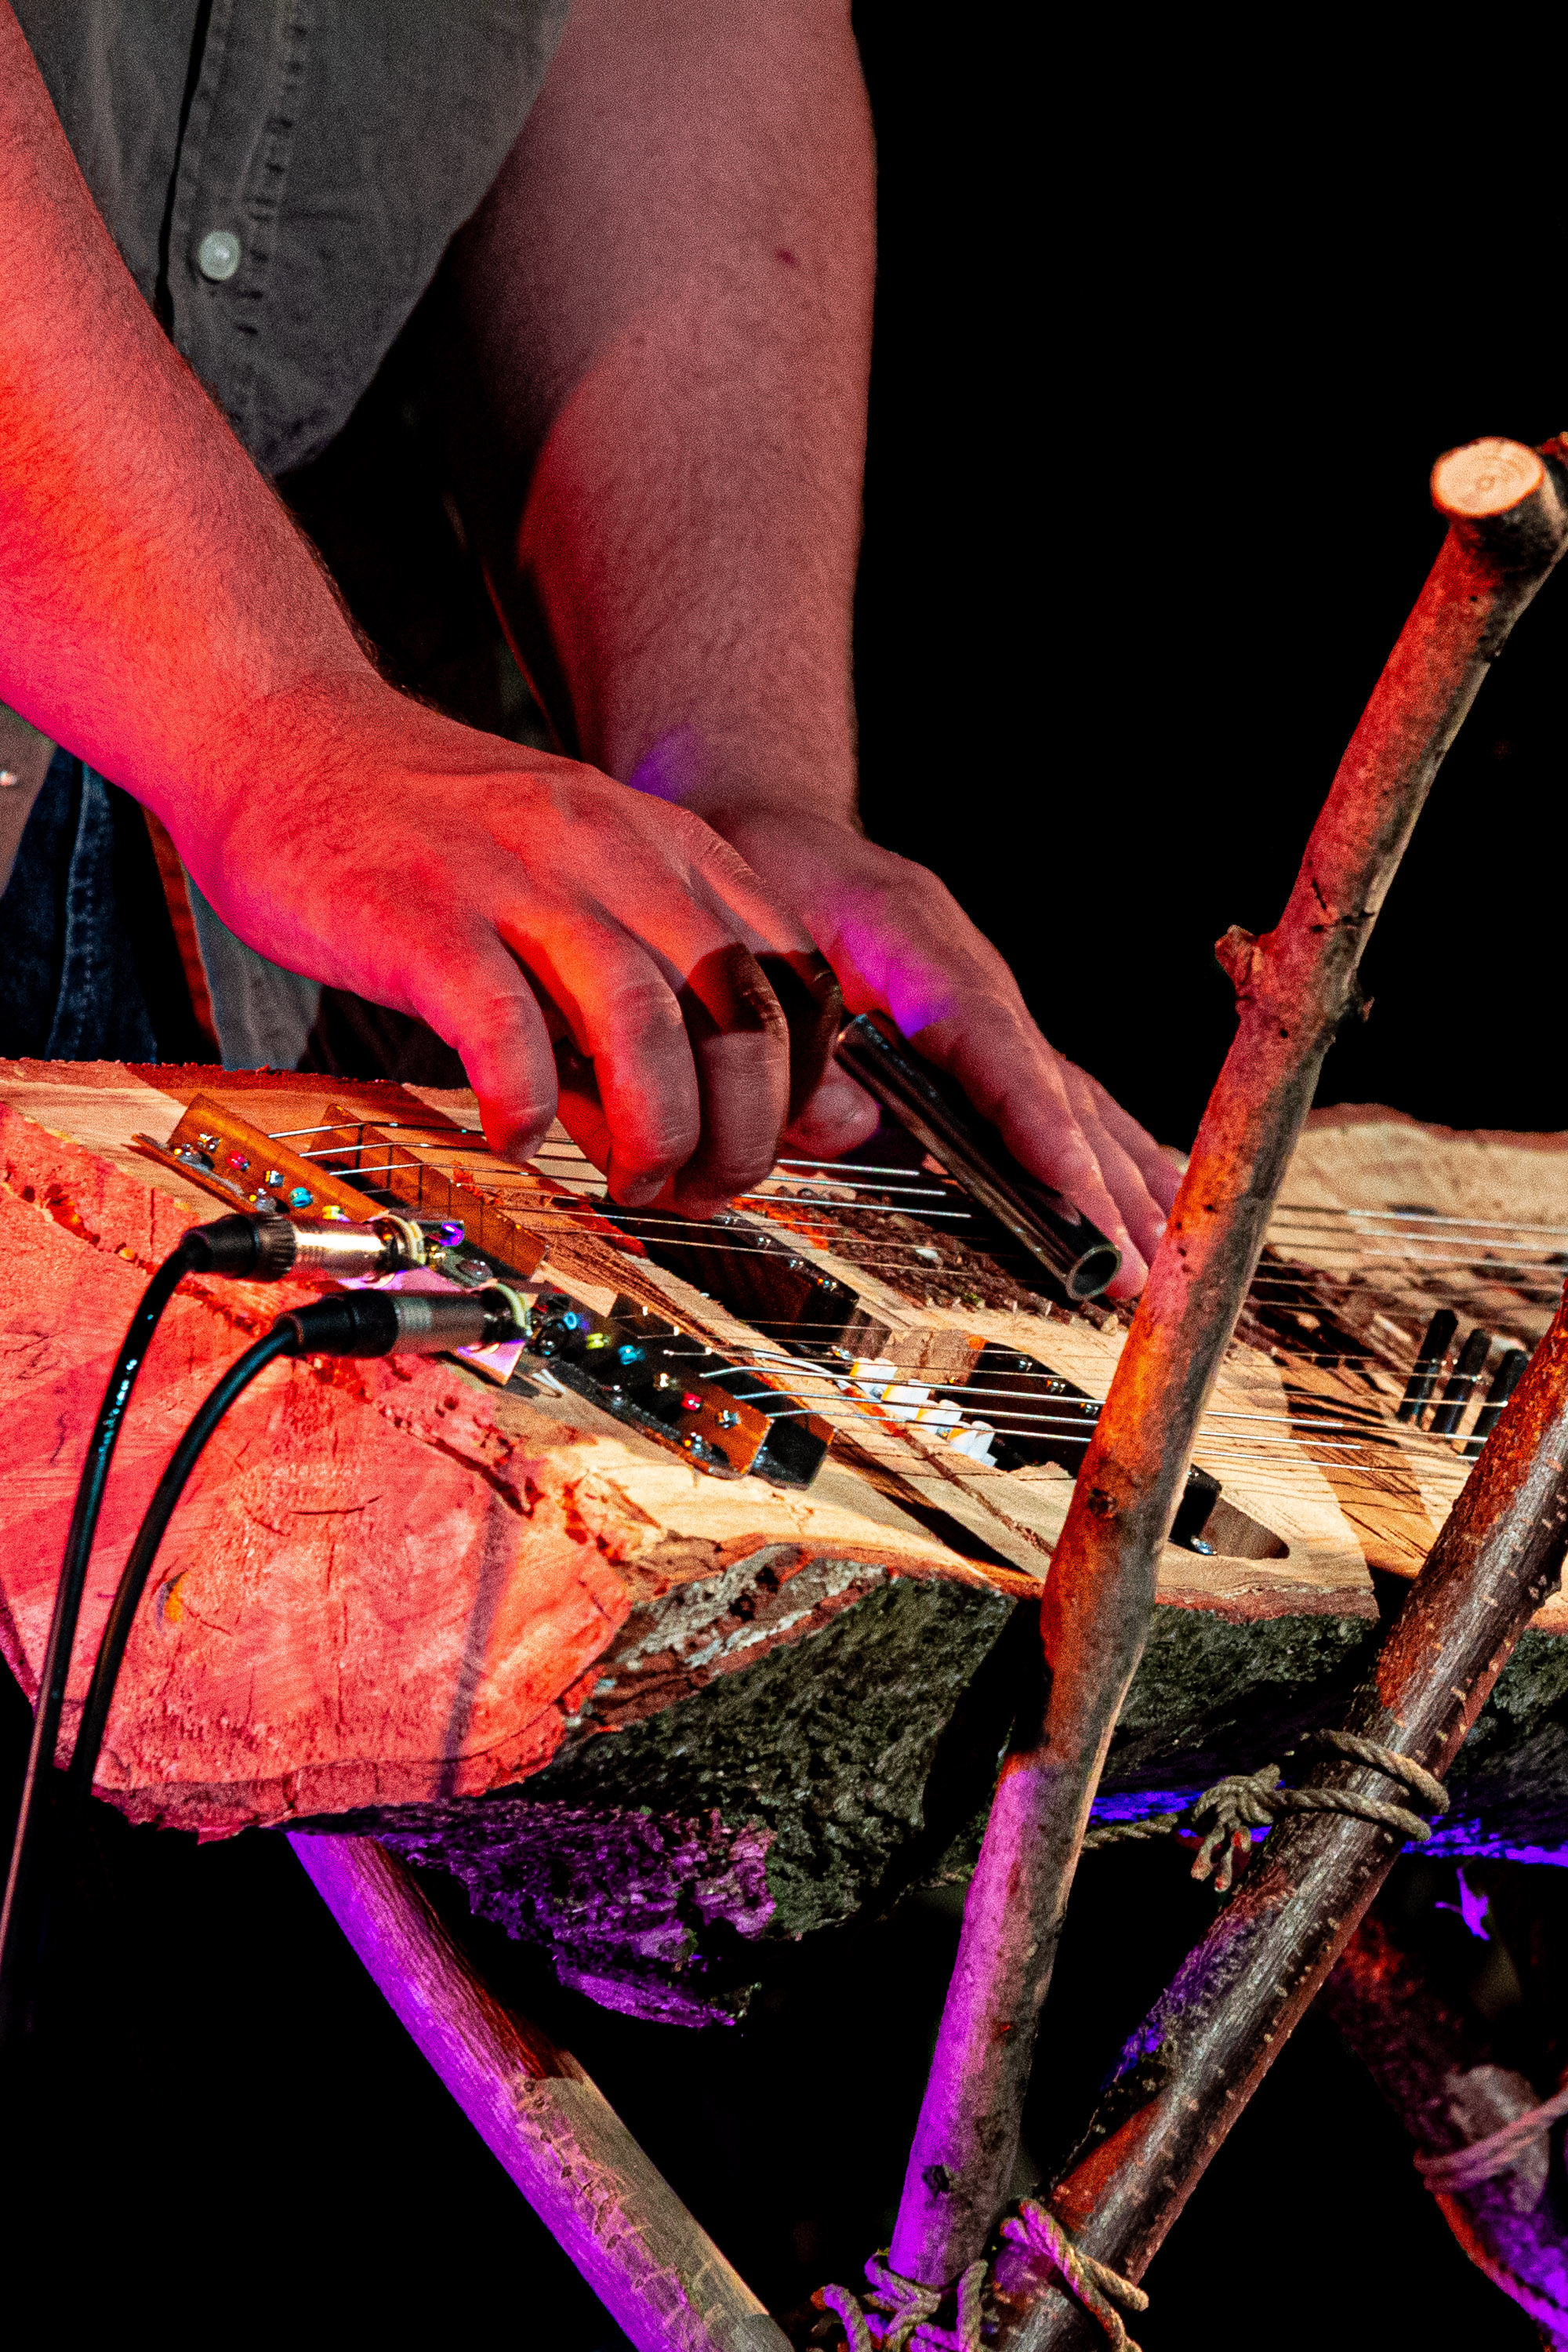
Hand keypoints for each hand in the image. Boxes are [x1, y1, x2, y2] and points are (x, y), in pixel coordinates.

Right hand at [172, 678, 826, 1215]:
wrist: (282, 732)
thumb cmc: (433, 832)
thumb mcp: (585, 883)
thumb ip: (676, 983)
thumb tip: (785, 1099)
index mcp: (664, 842)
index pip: (795, 979)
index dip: (798, 1090)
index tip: (765, 1149)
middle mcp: (608, 848)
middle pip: (737, 1009)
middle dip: (740, 1129)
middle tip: (702, 1189)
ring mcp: (515, 876)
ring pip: (641, 1021)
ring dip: (653, 1129)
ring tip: (630, 1182)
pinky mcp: (420, 915)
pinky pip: (503, 1027)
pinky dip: (526, 1103)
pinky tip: (516, 1135)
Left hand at [699, 807, 1180, 1296]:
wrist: (774, 823)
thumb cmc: (762, 877)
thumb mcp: (754, 940)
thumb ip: (799, 1036)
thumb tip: (852, 1128)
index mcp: (912, 939)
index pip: (989, 1038)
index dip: (1032, 1117)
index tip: (1070, 1183)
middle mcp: (972, 975)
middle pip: (1050, 1086)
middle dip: (1097, 1184)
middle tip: (1132, 1266)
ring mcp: (991, 1005)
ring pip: (1072, 1098)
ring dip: (1120, 1183)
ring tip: (1159, 1259)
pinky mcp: (992, 1034)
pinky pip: (1065, 1098)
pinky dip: (1112, 1155)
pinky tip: (1150, 1206)